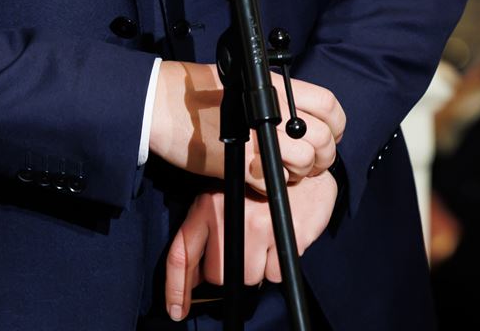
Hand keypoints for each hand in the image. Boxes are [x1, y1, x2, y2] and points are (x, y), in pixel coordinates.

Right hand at [150, 63, 345, 189]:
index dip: (337, 125)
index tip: (331, 137)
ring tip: (287, 172)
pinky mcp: (241, 164)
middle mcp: (274, 110)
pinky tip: (263, 178)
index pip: (329, 105)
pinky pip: (275, 182)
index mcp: (278, 87)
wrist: (164, 105)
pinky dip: (275, 185)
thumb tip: (304, 121)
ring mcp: (259, 137)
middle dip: (324, 157)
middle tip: (313, 164)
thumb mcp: (248, 85)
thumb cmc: (200, 92)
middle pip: (323, 138)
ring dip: (300, 173)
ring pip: (305, 162)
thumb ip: (278, 100)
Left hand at [165, 173, 339, 320]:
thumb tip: (193, 279)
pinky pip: (276, 273)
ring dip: (257, 267)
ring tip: (264, 239)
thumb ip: (206, 234)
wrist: (302, 168)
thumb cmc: (258, 188)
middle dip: (229, 271)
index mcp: (209, 205)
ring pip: (249, 278)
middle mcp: (232, 215)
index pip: (182, 254)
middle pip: (217, 275)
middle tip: (243, 248)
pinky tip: (279, 239)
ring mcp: (261, 225)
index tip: (178, 311)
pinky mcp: (287, 234)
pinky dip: (278, 265)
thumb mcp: (223, 198)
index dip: (176, 288)